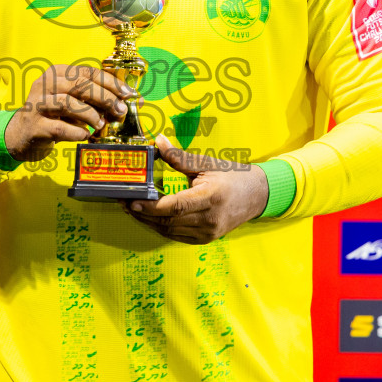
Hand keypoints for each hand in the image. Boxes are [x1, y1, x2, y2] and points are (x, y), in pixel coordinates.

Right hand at [3, 64, 134, 162]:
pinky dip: (77, 132)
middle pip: (79, 85)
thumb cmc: (53, 116)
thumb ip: (98, 100)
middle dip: (105, 97)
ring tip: (101, 124)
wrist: (20, 135)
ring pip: (68, 103)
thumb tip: (133, 100)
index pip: (87, 72)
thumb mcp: (74, 103)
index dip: (111, 82)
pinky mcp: (34, 126)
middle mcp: (44, 85)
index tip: (128, 94)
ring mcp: (36, 105)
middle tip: (119, 110)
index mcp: (56, 73)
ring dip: (90, 114)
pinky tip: (86, 135)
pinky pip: (59, 127)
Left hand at [127, 136, 269, 243]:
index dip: (151, 207)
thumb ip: (179, 157)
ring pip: (170, 230)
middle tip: (124, 202)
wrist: (257, 195)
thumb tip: (157, 142)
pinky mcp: (206, 239)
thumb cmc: (233, 176)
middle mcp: (210, 219)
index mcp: (211, 197)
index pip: (176, 206)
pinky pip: (177, 235)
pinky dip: (161, 227)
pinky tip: (150, 217)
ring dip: (149, 221)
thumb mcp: (206, 163)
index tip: (132, 201)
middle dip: (143, 214)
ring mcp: (208, 232)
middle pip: (169, 221)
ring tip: (133, 209)